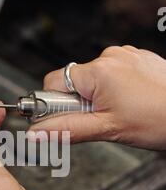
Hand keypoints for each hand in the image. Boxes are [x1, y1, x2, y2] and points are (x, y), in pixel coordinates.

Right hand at [30, 46, 165, 149]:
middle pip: (74, 81)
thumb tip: (36, 133)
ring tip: (120, 112)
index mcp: (99, 71)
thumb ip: (67, 129)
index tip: (66, 117)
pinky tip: (130, 102)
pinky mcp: (137, 59)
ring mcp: (126, 55)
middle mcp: (110, 56)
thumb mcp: (107, 129)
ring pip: (94, 79)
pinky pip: (113, 74)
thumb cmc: (159, 119)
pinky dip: (115, 89)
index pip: (53, 82)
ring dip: (97, 96)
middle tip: (100, 119)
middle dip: (79, 102)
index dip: (54, 104)